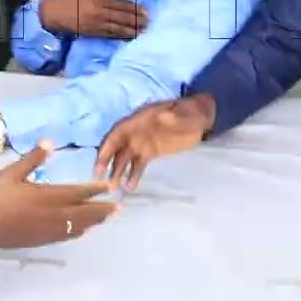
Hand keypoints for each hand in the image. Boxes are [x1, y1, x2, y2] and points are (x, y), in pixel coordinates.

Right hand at [0, 141, 117, 248]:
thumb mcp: (10, 174)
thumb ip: (31, 160)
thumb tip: (49, 144)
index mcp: (47, 195)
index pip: (78, 192)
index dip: (95, 190)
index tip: (110, 187)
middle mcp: (54, 214)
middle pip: (84, 212)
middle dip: (102, 209)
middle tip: (118, 207)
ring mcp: (50, 229)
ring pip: (79, 226)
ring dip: (94, 221)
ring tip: (106, 218)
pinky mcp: (43, 240)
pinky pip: (68, 235)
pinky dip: (80, 230)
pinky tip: (82, 230)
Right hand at [40, 0, 147, 39]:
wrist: (52, 12)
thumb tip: (120, 0)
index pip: (121, 4)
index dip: (134, 8)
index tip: (146, 11)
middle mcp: (99, 11)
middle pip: (122, 16)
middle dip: (136, 20)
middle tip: (149, 23)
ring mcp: (96, 23)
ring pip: (118, 27)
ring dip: (132, 29)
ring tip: (143, 31)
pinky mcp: (92, 32)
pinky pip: (110, 34)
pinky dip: (121, 35)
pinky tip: (129, 36)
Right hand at [95, 95, 214, 190]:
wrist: (200, 119)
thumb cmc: (190, 112)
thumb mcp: (184, 112)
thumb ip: (174, 116)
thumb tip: (164, 117)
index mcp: (139, 120)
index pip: (117, 134)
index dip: (107, 147)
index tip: (100, 161)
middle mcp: (135, 132)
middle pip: (116, 148)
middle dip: (107, 162)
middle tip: (100, 179)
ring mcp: (142, 143)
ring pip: (125, 158)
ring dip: (118, 172)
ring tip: (114, 188)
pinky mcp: (150, 153)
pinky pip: (138, 165)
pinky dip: (133, 175)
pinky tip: (130, 187)